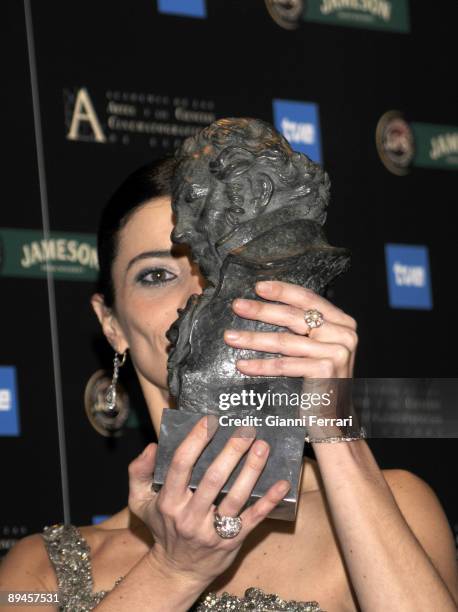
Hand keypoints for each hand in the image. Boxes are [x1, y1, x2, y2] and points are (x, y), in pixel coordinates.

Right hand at [128, 416, 289, 587]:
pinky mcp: (233, 541)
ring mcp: (213, 530)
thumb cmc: (162, 526)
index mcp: (169, 502)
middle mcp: (190, 516)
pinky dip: (269, 501)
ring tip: (263, 447)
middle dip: (231, 452)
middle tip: (246, 430)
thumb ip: (138, 472)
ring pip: (236, 497)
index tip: (210, 420)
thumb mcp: (140, 502)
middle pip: (213, 479)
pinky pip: (254, 519)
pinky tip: (282, 483)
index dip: (195, 440)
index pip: (181, 465)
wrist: (178, 571)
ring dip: (251, 470)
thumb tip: (152, 446)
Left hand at [224, 280, 358, 438]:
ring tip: (230, 337)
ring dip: (253, 339)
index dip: (282, 291)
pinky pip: (285, 365)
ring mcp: (337, 353)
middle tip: (237, 306)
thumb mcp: (316, 347)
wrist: (334, 419)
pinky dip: (261, 365)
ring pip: (285, 341)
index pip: (308, 299)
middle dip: (262, 310)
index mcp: (342, 322)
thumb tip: (265, 304)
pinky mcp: (326, 372)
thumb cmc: (320, 381)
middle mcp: (344, 334)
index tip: (258, 287)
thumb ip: (303, 327)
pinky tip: (242, 364)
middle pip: (294, 317)